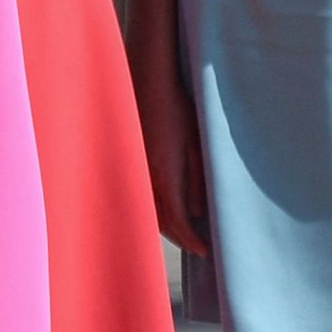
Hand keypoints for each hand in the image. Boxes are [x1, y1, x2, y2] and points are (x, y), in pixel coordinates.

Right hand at [137, 73, 209, 257]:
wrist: (147, 81)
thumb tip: (197, 210)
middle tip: (196, 244)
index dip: (190, 240)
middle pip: (159, 222)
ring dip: (164, 224)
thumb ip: (198, 179)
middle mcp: (144, 177)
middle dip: (178, 236)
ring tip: (182, 229)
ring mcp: (133, 170)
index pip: (177, 222)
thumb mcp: (197, 143)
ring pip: (146, 211)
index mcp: (164, 174)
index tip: (204, 250)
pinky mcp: (127, 163)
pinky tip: (163, 206)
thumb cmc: (177, 109)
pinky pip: (138, 195)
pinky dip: (151, 208)